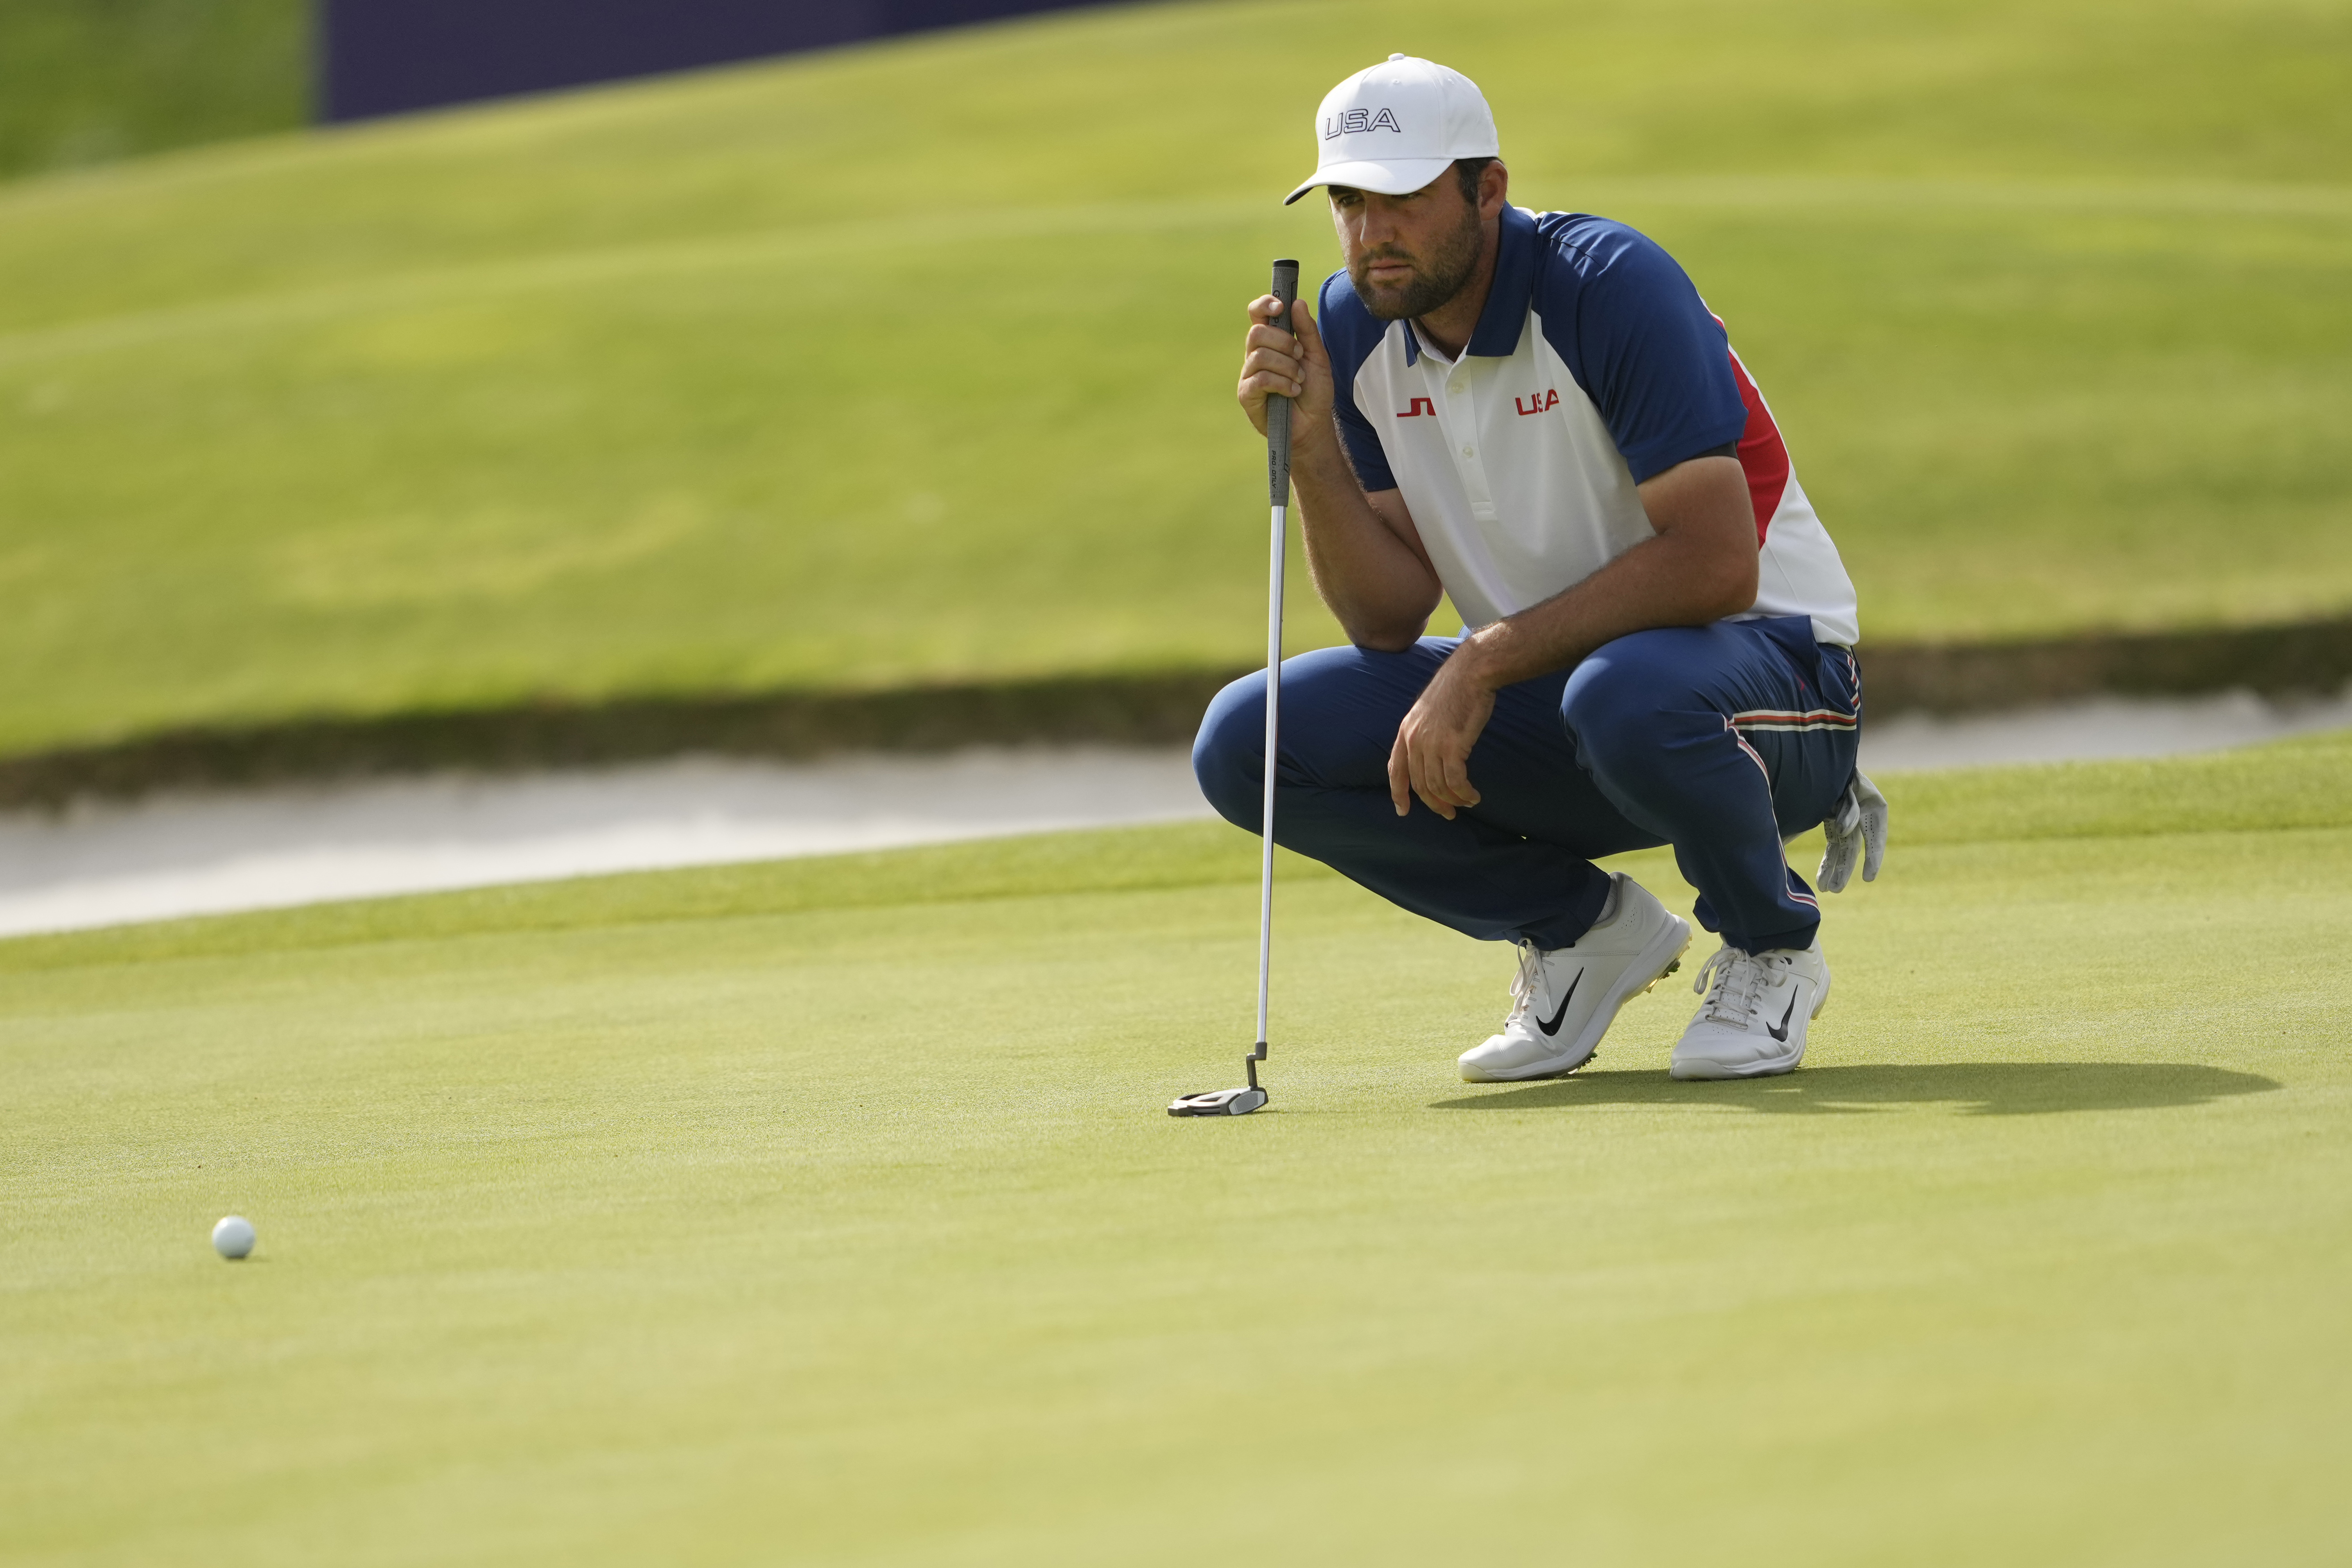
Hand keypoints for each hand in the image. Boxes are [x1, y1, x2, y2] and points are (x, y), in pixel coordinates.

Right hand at [1236, 291, 1333, 447]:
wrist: (1314, 423)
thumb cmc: (1314, 390)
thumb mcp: (1318, 356)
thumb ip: (1307, 331)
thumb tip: (1296, 302)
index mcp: (1271, 341)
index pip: (1257, 314)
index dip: (1264, 305)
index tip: (1280, 307)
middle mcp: (1255, 354)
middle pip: (1257, 333)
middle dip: (1284, 342)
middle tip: (1300, 356)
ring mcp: (1249, 374)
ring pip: (1260, 356)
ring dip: (1287, 366)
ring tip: (1299, 379)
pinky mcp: (1246, 394)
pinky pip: (1260, 379)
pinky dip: (1282, 383)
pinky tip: (1292, 391)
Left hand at [1387, 653, 1496, 819]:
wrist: (1471, 672)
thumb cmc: (1456, 689)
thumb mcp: (1428, 711)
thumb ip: (1424, 732)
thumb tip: (1432, 754)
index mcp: (1405, 731)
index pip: (1395, 770)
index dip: (1398, 793)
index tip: (1402, 811)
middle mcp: (1414, 740)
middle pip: (1420, 783)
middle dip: (1434, 804)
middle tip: (1449, 814)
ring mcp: (1432, 744)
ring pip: (1438, 786)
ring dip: (1453, 800)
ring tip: (1467, 802)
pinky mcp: (1452, 746)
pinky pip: (1455, 781)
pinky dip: (1464, 793)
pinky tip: (1473, 796)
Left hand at [1816, 769, 1887, 892]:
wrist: (1825, 756)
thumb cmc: (1838, 767)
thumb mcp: (1849, 782)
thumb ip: (1849, 808)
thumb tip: (1842, 831)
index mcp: (1874, 806)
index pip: (1876, 837)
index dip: (1873, 857)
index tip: (1869, 877)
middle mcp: (1863, 817)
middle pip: (1854, 847)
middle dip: (1845, 869)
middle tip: (1836, 889)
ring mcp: (1848, 822)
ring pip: (1842, 851)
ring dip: (1834, 869)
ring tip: (1826, 889)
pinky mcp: (1835, 826)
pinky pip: (1833, 847)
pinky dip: (1828, 861)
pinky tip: (1822, 877)